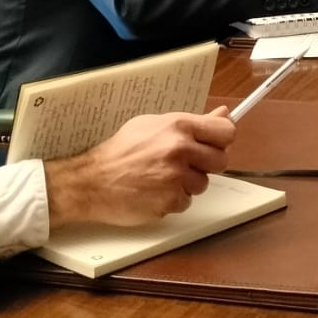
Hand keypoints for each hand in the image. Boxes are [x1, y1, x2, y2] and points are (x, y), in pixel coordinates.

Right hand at [44, 108, 234, 228]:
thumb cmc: (120, 152)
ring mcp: (175, 177)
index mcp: (178, 126)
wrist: (91, 181)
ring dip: (187, 183)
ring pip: (203, 183)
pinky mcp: (170, 201)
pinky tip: (154, 191)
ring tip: (162, 177)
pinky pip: (186, 202)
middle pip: (221, 160)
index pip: (225, 132)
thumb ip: (192, 123)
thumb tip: (223, 115)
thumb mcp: (153, 125)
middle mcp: (180, 150)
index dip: (222, 139)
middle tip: (185, 164)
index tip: (216, 144)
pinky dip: (173, 200)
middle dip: (206, 164)